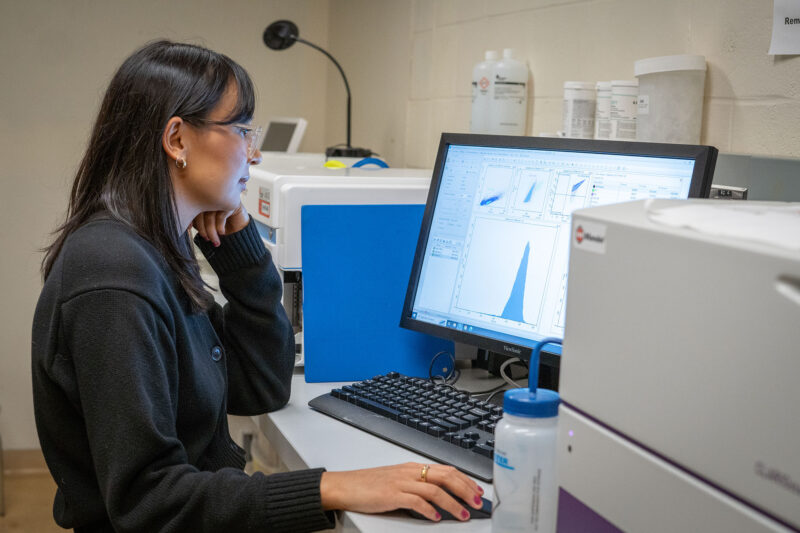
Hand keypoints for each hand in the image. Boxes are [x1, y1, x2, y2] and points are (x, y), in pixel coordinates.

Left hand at [192, 203, 248, 246]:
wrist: (240, 228)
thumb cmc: (222, 226)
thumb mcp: (207, 224)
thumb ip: (198, 222)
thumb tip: (189, 226)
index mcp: (203, 199)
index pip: (192, 207)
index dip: (189, 218)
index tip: (189, 229)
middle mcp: (211, 196)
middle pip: (200, 212)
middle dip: (202, 229)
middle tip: (206, 239)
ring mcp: (222, 199)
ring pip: (210, 216)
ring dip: (211, 231)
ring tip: (215, 241)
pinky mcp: (232, 203)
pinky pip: (221, 216)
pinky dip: (220, 227)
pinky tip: (222, 233)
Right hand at [319, 462, 484, 521]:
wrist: (346, 485)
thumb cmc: (369, 484)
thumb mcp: (397, 480)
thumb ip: (416, 484)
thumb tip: (438, 496)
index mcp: (412, 467)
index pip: (446, 469)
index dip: (464, 479)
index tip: (477, 490)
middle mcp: (409, 472)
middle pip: (444, 476)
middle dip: (465, 489)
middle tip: (477, 501)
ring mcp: (400, 482)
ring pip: (434, 489)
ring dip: (452, 502)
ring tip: (463, 514)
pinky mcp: (391, 494)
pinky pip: (415, 501)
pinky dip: (429, 510)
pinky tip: (436, 518)